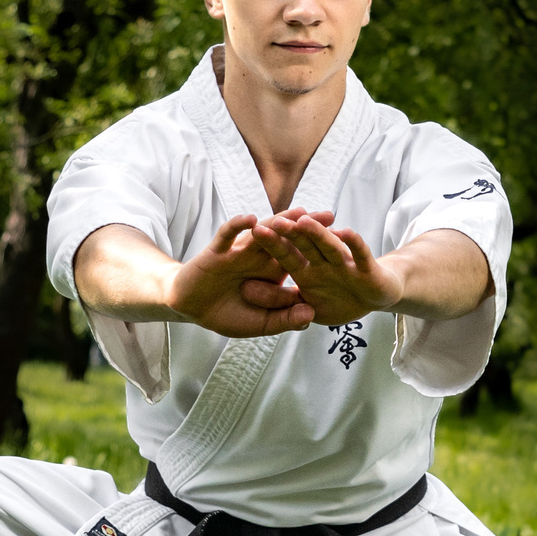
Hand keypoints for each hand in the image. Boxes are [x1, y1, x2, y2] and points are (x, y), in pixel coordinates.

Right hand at [164, 214, 315, 337]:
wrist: (192, 308)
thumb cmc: (228, 314)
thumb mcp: (260, 323)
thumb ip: (284, 319)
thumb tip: (312, 314)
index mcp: (274, 272)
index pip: (300, 259)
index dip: (318, 252)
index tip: (344, 245)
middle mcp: (261, 257)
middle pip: (287, 238)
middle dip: (306, 227)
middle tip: (329, 216)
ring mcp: (240, 251)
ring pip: (262, 233)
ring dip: (278, 221)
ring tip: (297, 212)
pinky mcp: (218, 251)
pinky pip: (228, 236)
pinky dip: (237, 227)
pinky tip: (250, 219)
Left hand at [249, 212, 401, 326]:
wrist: (375, 300)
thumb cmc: (341, 301)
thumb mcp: (309, 309)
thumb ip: (282, 306)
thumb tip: (248, 293)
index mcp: (307, 270)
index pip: (286, 254)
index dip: (272, 244)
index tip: (255, 232)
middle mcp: (324, 262)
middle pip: (305, 245)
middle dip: (291, 233)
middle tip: (274, 220)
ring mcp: (345, 263)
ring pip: (329, 246)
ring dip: (318, 234)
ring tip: (304, 222)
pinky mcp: (367, 268)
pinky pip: (359, 254)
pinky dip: (354, 244)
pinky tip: (345, 233)